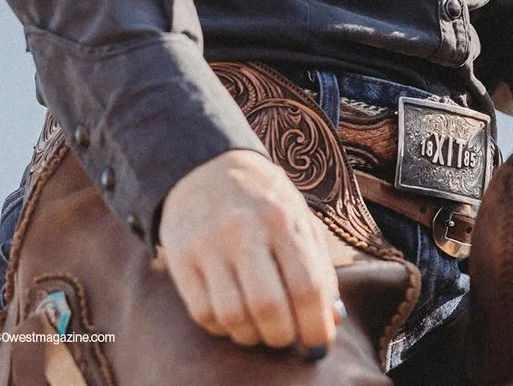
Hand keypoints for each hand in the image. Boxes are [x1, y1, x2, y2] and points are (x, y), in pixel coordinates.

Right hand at [156, 148, 340, 353]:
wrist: (207, 169)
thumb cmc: (265, 202)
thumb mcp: (300, 219)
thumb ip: (319, 267)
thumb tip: (332, 319)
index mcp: (284, 219)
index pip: (307, 285)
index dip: (316, 323)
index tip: (320, 342)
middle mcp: (245, 231)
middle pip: (269, 306)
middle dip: (284, 335)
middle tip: (289, 339)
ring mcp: (209, 246)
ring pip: (233, 316)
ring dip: (252, 336)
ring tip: (262, 330)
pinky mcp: (180, 260)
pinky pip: (203, 314)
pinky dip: (223, 328)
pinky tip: (235, 318)